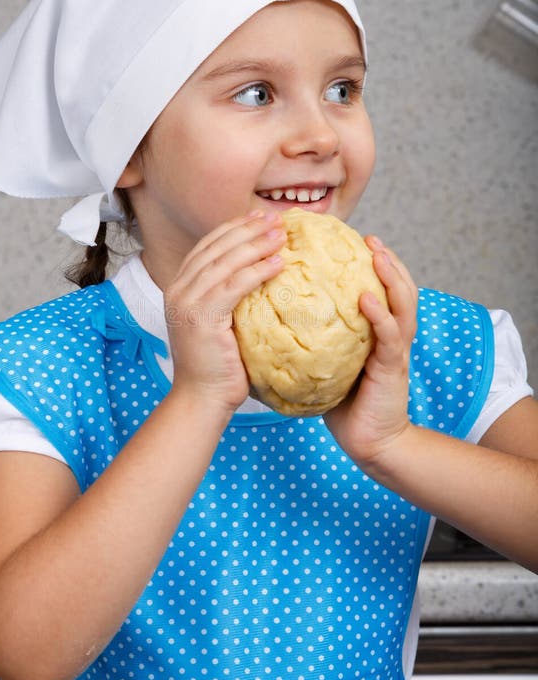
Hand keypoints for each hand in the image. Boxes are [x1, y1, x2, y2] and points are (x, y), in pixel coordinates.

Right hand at [164, 211, 285, 415]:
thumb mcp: (219, 322)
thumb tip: (261, 273)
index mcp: (179, 287)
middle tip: (275, 219)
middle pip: (216, 248)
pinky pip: (233, 286)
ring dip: (256, 244)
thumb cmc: (218, 365)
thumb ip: (229, 297)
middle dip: (247, 229)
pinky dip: (257, 271)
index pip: (207, 247)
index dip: (234, 228)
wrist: (202, 398)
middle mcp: (178, 290)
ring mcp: (186, 303)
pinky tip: (278, 263)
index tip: (259, 216)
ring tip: (281, 235)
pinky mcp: (201, 318)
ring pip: (225, 262)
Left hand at [323, 237, 417, 471]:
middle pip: (401, 288)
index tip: (353, 241)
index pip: (383, 290)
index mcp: (379, 332)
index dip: (374, 265)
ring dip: (391, 276)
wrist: (369, 442)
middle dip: (388, 259)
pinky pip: (389, 336)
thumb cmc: (346, 404)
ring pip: (403, 304)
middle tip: (370, 238)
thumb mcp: (330, 363)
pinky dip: (380, 315)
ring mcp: (396, 350)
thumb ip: (317, 339)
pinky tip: (365, 299)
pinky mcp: (392, 368)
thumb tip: (276, 317)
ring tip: (376, 254)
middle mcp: (393, 336)